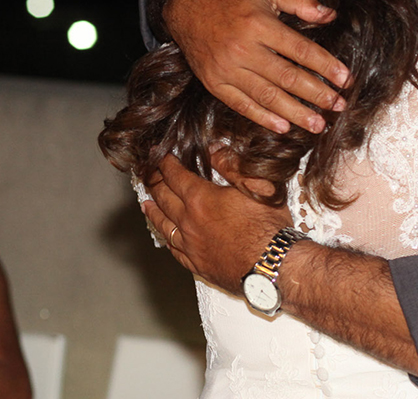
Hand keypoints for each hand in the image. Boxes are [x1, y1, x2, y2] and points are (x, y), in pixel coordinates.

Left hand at [143, 155, 289, 293]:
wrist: (270, 267)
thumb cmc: (267, 227)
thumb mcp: (256, 184)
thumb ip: (232, 165)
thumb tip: (213, 150)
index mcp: (201, 199)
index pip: (176, 176)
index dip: (166, 164)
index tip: (160, 157)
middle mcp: (189, 222)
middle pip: (164, 199)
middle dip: (154, 183)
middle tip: (147, 175)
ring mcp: (190, 245)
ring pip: (163, 225)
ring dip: (153, 212)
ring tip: (146, 204)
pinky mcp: (197, 264)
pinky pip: (174, 250)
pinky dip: (166, 239)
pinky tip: (166, 237)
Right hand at [164, 0, 350, 132]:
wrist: (184, 4)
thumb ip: (299, 1)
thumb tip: (331, 14)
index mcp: (259, 25)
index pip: (300, 51)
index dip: (325, 66)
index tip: (346, 79)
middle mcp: (243, 50)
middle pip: (287, 78)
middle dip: (317, 94)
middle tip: (339, 105)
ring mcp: (226, 70)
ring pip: (267, 97)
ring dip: (295, 113)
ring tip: (318, 124)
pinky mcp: (214, 83)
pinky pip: (242, 105)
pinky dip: (263, 118)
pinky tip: (283, 127)